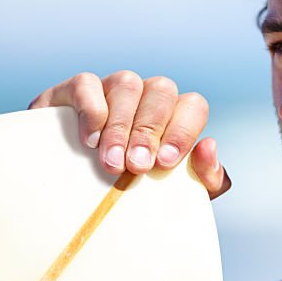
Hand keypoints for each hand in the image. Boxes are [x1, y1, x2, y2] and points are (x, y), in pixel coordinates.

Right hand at [28, 71, 230, 199]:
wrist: (72, 197)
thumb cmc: (132, 193)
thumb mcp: (173, 194)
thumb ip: (205, 179)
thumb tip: (209, 146)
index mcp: (174, 115)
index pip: (193, 106)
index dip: (183, 132)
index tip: (165, 163)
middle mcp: (146, 96)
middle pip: (162, 91)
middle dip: (149, 131)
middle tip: (135, 166)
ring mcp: (111, 89)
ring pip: (128, 84)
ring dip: (121, 125)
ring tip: (111, 161)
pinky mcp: (73, 91)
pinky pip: (87, 83)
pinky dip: (91, 108)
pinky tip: (90, 140)